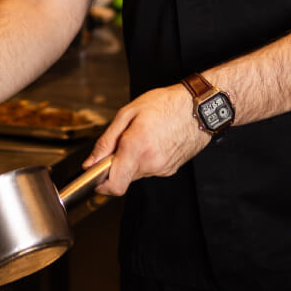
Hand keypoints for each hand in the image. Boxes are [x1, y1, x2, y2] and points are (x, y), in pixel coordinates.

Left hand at [84, 85, 209, 195]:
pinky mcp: (170, 169)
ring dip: (132, 160)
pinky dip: (145, 159)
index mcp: (137, 148)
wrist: (198, 107)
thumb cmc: (165, 104)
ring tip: (141, 136)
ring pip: (136, 173)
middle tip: (121, 141)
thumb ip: (106, 141)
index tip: (94, 174)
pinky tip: (152, 141)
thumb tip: (91, 161)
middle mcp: (150, 163)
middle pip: (123, 177)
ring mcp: (162, 168)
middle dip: (116, 164)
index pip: (114, 185)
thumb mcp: (128, 113)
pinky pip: (150, 169)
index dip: (100, 184)